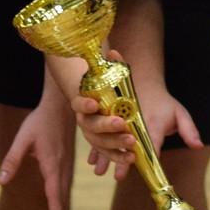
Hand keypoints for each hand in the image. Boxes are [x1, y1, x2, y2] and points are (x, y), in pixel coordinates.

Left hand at [0, 95, 74, 209]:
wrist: (62, 105)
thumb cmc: (41, 120)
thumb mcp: (22, 138)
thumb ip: (12, 160)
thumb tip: (1, 181)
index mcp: (53, 167)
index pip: (55, 197)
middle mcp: (63, 171)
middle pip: (61, 204)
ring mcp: (66, 169)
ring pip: (64, 200)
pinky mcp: (66, 166)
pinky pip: (64, 192)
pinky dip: (62, 207)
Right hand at [68, 52, 139, 178]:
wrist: (105, 100)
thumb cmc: (108, 86)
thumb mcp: (111, 74)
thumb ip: (113, 65)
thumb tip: (113, 51)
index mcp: (83, 101)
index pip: (78, 103)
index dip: (85, 104)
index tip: (95, 103)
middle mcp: (84, 119)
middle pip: (90, 126)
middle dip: (106, 126)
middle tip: (121, 123)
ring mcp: (92, 134)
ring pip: (99, 142)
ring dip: (115, 144)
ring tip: (131, 143)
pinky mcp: (101, 145)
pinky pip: (107, 154)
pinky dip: (118, 157)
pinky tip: (131, 158)